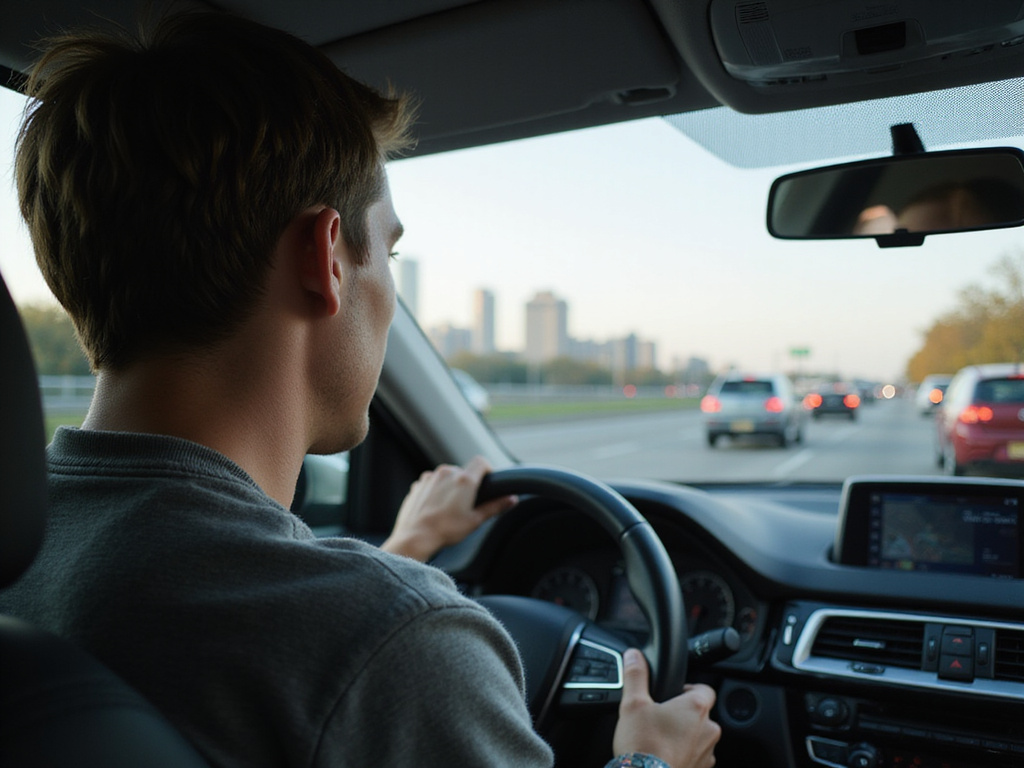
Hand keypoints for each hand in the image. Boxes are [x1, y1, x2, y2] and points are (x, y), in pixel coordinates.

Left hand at [380, 456, 516, 561]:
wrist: (415, 537)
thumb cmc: (446, 530)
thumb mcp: (475, 520)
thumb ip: (495, 506)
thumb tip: (512, 499)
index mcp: (464, 480)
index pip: (481, 462)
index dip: (487, 470)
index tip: (487, 482)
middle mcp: (446, 473)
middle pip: (463, 471)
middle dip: (467, 484)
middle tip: (466, 504)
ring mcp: (430, 477)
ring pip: (447, 477)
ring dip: (450, 487)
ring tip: (448, 509)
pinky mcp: (418, 485)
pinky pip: (432, 483)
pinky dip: (436, 491)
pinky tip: (435, 509)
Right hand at [612, 649, 719, 767]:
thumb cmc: (643, 745)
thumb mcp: (633, 704)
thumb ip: (635, 675)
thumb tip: (634, 656)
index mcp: (696, 708)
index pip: (705, 688)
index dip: (689, 688)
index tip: (673, 693)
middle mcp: (708, 730)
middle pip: (701, 714)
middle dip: (683, 715)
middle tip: (660, 718)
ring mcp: (707, 753)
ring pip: (699, 737)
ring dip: (685, 736)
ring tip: (660, 739)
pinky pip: (696, 757)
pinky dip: (683, 755)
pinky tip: (664, 756)